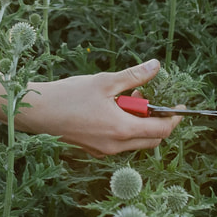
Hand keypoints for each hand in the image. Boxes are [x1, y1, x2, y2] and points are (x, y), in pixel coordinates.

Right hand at [18, 59, 183, 156]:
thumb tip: (156, 66)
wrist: (37, 113)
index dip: (174, 119)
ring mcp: (104, 150)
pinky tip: (110, 110)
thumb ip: (134, 76)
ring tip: (125, 100)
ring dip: (138, 123)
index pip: (161, 130)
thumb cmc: (69, 96)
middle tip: (149, 99)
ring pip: (134, 141)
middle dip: (156, 121)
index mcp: (122, 129)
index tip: (178, 107)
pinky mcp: (93, 150)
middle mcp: (116, 146)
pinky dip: (123, 128)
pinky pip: (119, 143)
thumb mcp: (104, 82)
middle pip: (151, 140)